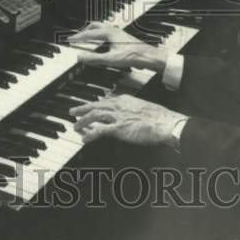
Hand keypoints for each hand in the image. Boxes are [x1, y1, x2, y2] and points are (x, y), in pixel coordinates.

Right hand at [65, 23, 167, 71]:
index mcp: (108, 33)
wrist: (147, 56)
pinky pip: (106, 33)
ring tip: (87, 39)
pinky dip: (99, 36)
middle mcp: (113, 30)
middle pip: (94, 26)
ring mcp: (118, 33)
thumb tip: (80, 57)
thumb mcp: (110, 60)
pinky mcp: (122, 38)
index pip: (89, 34)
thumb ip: (94, 59)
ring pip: (101, 29)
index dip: (78, 37)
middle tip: (77, 37)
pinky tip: (101, 44)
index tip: (69, 39)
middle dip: (84, 31)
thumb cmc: (132, 56)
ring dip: (92, 32)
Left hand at [70, 93, 185, 145]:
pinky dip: (90, 134)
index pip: (106, 101)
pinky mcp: (119, 128)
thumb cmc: (159, 118)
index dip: (95, 105)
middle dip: (83, 108)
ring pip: (94, 115)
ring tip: (76, 126)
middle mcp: (119, 106)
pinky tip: (84, 139)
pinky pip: (100, 131)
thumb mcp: (143, 109)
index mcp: (125, 100)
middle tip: (73, 111)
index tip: (89, 107)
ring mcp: (118, 117)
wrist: (165, 123)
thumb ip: (133, 111)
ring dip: (83, 120)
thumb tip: (129, 117)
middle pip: (96, 105)